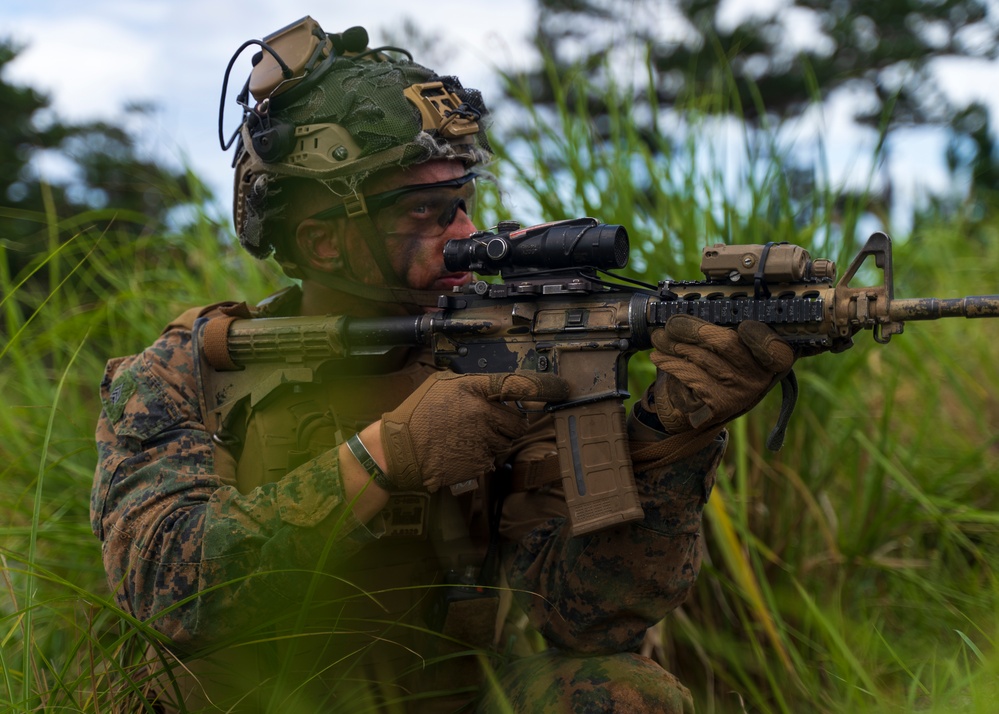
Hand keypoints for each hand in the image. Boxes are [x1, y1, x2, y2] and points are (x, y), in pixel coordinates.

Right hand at [380, 371, 567, 491]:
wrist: (399, 449)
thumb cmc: (418, 414)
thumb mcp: (441, 384)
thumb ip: (470, 384)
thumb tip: (495, 388)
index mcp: (473, 389)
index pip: (518, 385)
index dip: (544, 387)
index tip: (562, 390)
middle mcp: (482, 412)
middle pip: (517, 421)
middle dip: (508, 424)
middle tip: (487, 425)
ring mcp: (481, 438)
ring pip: (506, 442)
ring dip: (494, 441)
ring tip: (466, 438)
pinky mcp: (479, 461)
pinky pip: (493, 458)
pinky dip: (482, 456)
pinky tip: (461, 451)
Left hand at [645, 315, 793, 433]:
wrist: (708, 404)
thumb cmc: (723, 365)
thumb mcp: (734, 349)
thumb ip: (726, 330)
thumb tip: (692, 311)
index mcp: (771, 359)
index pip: (777, 350)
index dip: (761, 339)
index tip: (744, 326)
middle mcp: (760, 378)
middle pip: (727, 344)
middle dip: (693, 330)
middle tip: (671, 324)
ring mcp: (739, 393)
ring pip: (702, 358)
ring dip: (674, 345)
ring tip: (659, 338)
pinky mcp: (718, 404)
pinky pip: (689, 376)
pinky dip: (671, 364)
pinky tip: (660, 357)